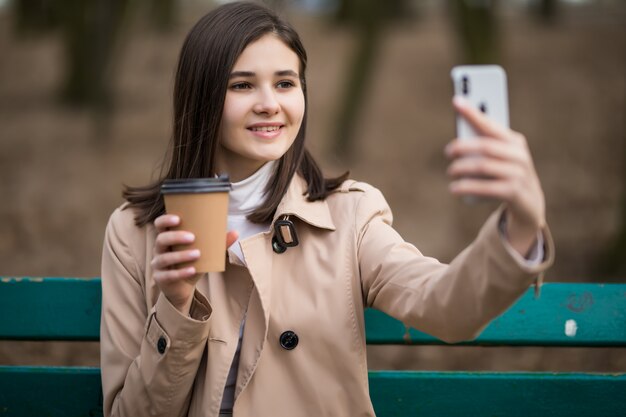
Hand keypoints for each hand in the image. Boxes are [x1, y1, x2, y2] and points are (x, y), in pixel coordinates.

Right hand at [151, 214, 237, 314]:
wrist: (183, 287)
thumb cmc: (192, 263)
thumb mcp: (204, 253)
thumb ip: (217, 243)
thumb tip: (235, 232)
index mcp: (168, 238)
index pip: (160, 224)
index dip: (165, 220)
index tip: (178, 219)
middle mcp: (159, 249)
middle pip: (161, 239)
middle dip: (176, 237)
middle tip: (192, 237)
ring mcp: (158, 264)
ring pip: (165, 258)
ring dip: (181, 255)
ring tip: (197, 254)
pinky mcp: (160, 279)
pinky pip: (169, 275)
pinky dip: (181, 272)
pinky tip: (192, 270)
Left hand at [445, 96, 545, 256]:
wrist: (529, 203)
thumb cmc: (506, 174)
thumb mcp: (499, 158)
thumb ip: (483, 147)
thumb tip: (457, 142)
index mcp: (514, 141)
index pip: (491, 124)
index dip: (474, 112)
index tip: (456, 101)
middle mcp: (519, 155)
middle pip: (485, 146)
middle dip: (463, 146)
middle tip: (448, 151)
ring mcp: (519, 174)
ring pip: (484, 166)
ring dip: (461, 168)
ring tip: (450, 172)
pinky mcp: (515, 193)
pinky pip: (486, 188)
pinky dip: (466, 187)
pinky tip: (454, 189)